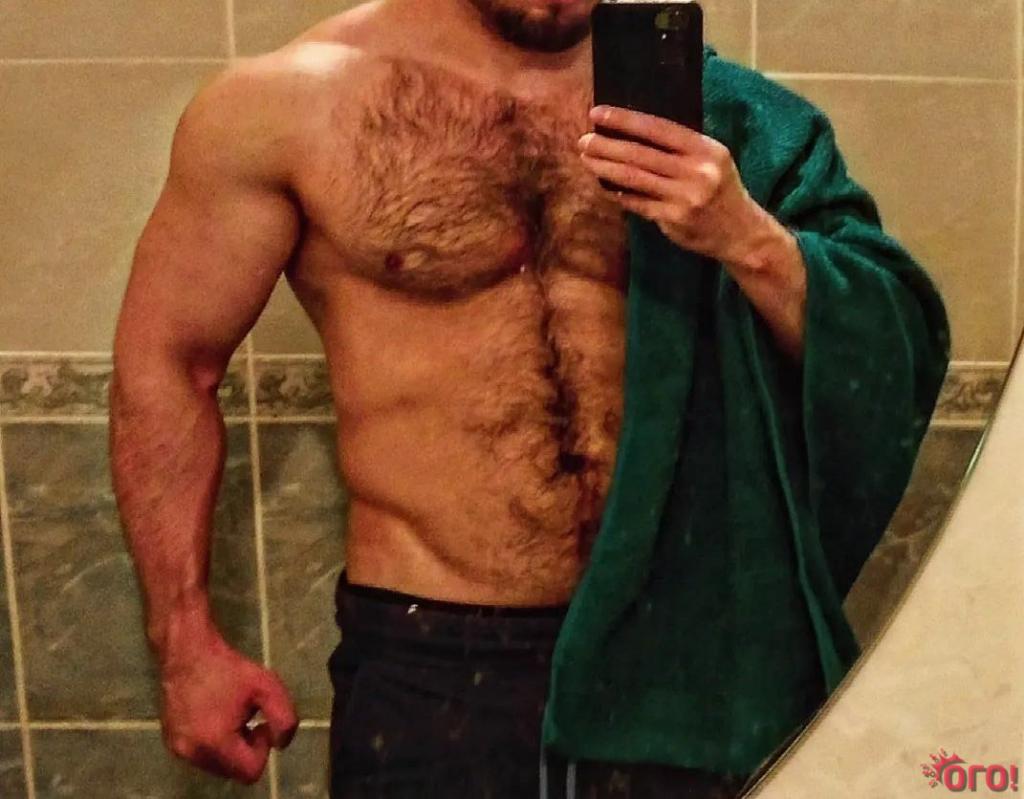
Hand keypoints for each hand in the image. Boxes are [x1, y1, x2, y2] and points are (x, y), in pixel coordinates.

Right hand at [159, 630, 298, 784]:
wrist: (188, 653)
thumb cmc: (229, 668)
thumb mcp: (268, 686)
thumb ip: (284, 719)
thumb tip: (280, 745)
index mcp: (216, 743)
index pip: (250, 772)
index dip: (262, 749)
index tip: (260, 722)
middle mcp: (192, 753)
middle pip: (233, 771)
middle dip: (246, 749)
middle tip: (247, 718)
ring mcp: (178, 749)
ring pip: (217, 765)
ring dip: (229, 747)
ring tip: (230, 715)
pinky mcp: (170, 742)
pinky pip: (200, 755)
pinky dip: (212, 744)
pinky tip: (214, 716)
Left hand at [578, 105, 769, 266]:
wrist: (742, 232)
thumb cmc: (721, 190)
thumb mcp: (711, 160)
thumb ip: (680, 147)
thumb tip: (634, 131)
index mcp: (705, 149)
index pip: (658, 128)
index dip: (625, 120)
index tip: (598, 113)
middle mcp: (696, 170)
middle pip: (641, 154)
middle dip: (607, 145)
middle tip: (583, 140)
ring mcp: (684, 196)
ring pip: (635, 178)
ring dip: (606, 167)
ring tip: (586, 158)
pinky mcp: (674, 219)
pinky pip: (638, 203)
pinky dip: (619, 194)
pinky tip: (604, 186)